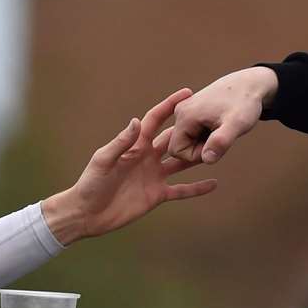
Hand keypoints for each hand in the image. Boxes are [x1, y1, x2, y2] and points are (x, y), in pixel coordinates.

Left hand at [40, 88, 217, 244]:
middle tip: (214, 118)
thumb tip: (136, 120)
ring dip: (198, 156)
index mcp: (135, 146)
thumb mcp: (103, 160)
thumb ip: (121, 142)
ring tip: (220, 148)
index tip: (187, 93)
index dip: (169, 107)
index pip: (154, 121)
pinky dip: (197, 188)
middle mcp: (147, 158)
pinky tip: (215, 183)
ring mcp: (154, 176)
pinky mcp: (157, 195)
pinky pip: (181, 190)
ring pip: (182, 163)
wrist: (87, 214)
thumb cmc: (90, 184)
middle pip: (174, 140)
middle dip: (192, 130)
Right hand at [152, 65, 278, 164]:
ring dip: (204, 140)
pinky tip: (218, 123)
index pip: (177, 151)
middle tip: (221, 135)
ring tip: (221, 127)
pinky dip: (205, 133)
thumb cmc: (245, 103)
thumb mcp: (237, 124)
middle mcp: (179, 112)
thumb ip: (221, 142)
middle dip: (201, 147)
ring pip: (187, 139)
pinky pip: (192, 131)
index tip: (218, 142)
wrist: (250, 83)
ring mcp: (184, 110)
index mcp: (184, 116)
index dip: (198, 154)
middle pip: (180, 146)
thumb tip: (207, 159)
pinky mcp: (191, 110)